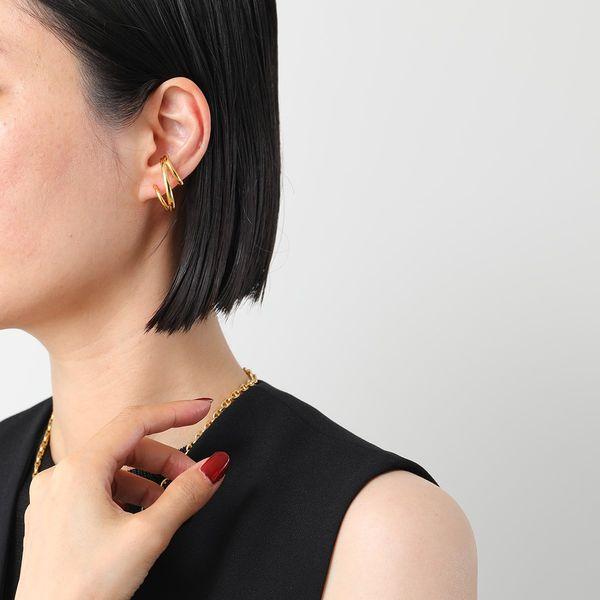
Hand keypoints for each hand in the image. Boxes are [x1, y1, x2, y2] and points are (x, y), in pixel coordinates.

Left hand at [15, 398, 229, 599]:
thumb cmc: (86, 591)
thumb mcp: (147, 537)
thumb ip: (185, 495)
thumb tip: (216, 465)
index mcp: (79, 471)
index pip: (134, 421)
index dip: (174, 411)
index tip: (203, 408)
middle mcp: (61, 476)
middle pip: (126, 447)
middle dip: (165, 460)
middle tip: (195, 480)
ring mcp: (54, 496)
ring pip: (113, 468)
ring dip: (149, 480)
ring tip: (171, 507)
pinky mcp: (55, 515)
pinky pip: (98, 488)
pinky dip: (128, 494)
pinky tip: (144, 518)